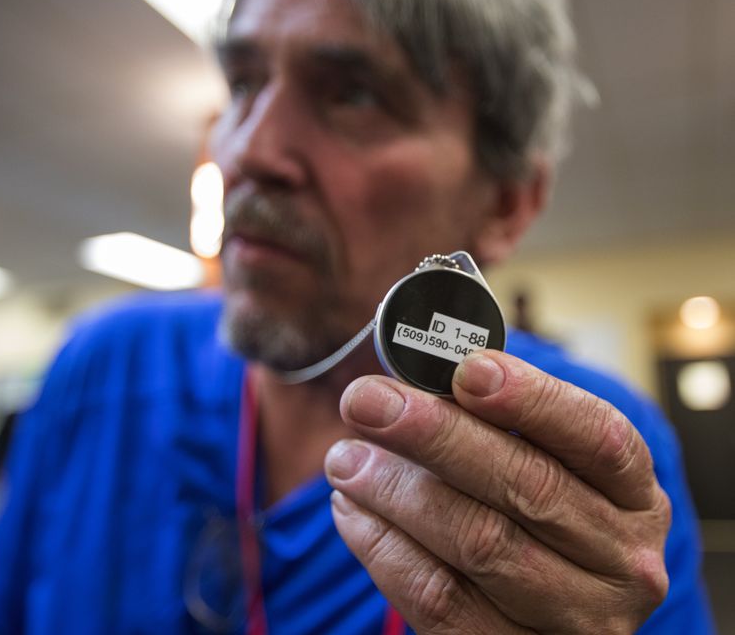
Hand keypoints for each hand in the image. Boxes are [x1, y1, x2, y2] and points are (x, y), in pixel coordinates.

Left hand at [325, 350, 669, 633]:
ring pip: (478, 543)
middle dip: (435, 436)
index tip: (465, 370)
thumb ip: (494, 421)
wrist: (546, 605)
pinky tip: (353, 509)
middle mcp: (621, 562)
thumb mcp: (544, 462)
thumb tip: (414, 381)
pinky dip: (383, 546)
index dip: (531, 399)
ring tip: (345, 457)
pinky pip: (438, 597)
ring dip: (396, 491)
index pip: (597, 437)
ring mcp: (575, 619)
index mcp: (635, 496)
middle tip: (367, 401)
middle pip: (527, 488)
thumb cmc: (534, 505)